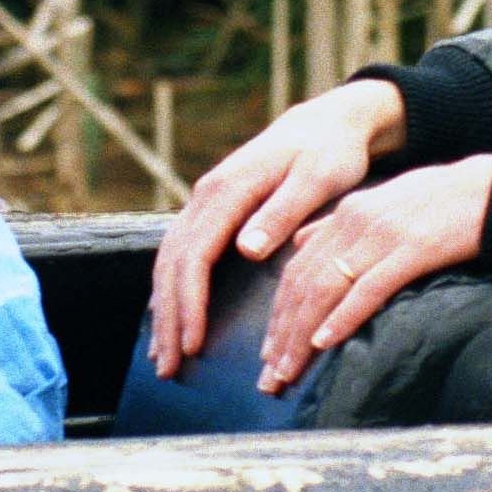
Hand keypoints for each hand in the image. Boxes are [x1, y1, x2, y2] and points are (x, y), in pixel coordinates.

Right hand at [148, 77, 404, 378]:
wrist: (327, 122)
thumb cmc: (329, 152)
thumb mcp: (318, 177)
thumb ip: (283, 212)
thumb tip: (246, 248)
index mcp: (228, 190)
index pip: (195, 255)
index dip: (190, 303)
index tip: (193, 344)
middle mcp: (206, 195)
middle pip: (172, 263)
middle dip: (168, 318)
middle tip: (168, 368)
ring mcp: (204, 202)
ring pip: (169, 261)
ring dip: (164, 310)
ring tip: (162, 357)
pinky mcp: (211, 211)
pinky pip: (179, 255)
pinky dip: (170, 291)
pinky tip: (169, 320)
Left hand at [258, 156, 491, 394]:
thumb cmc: (442, 203)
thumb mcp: (382, 205)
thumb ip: (338, 226)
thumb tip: (300, 245)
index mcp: (345, 216)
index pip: (297, 272)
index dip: (278, 315)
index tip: (268, 354)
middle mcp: (355, 224)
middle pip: (303, 285)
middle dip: (282, 335)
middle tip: (270, 379)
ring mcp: (382, 236)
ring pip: (326, 290)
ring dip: (301, 336)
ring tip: (288, 371)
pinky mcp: (413, 249)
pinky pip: (369, 288)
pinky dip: (342, 317)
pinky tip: (324, 342)